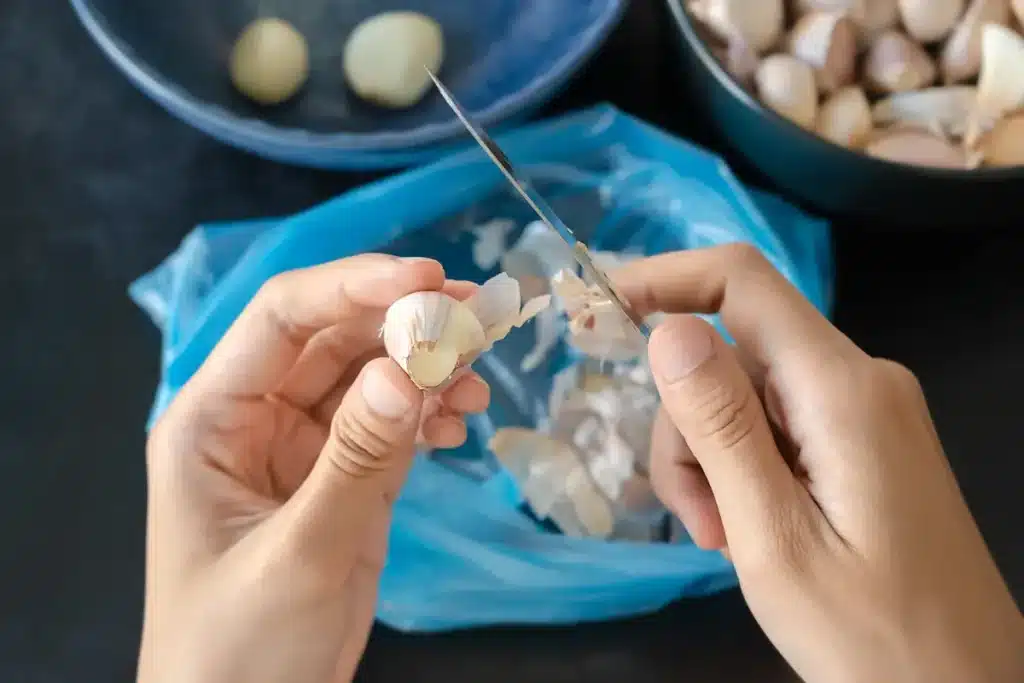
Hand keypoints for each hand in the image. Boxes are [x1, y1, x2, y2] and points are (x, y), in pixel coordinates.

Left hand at [138, 255, 489, 682]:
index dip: (355, 285)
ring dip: (426, 366)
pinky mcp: (344, 480)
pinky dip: (428, 413)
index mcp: (213, 418)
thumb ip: (356, 461)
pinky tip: (461, 420)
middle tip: (481, 319)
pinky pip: (390, 424)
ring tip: (478, 378)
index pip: (283, 318)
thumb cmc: (241, 651)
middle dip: (406, 322)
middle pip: (336, 339)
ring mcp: (304, 449)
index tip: (431, 279)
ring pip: (370, 377)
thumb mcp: (300, 554)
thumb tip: (408, 369)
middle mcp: (257, 419)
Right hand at [616, 245, 1023, 682]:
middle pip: (733, 353)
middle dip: (688, 425)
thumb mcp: (774, 537)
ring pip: (746, 397)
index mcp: (842, 390)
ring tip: (725, 539)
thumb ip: (721, 427)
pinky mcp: (862, 444)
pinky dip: (743, 471)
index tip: (596, 310)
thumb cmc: (871, 634)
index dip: (664, 277)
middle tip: (694, 516)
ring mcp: (864, 413)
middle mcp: (859, 381)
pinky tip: (751, 533)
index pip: (742, 281)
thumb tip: (670, 329)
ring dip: (711, 460)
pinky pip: (776, 428)